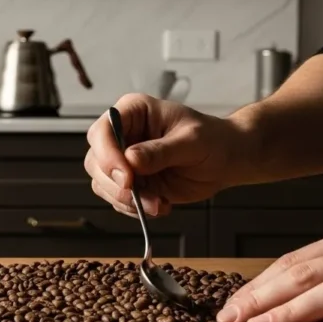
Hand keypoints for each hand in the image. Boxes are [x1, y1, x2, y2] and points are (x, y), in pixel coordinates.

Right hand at [83, 93, 250, 217]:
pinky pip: (117, 199)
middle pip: (96, 160)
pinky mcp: (131, 182)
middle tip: (139, 196)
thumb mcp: (191, 141)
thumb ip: (160, 151)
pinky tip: (160, 205)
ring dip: (127, 200)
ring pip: (102, 183)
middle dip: (115, 183)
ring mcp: (123, 160)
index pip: (103, 131)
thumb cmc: (213, 139)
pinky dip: (135, 209)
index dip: (108, 155)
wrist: (226, 160)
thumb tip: (131, 159)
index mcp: (133, 112)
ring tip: (159, 204)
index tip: (127, 177)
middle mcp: (122, 135)